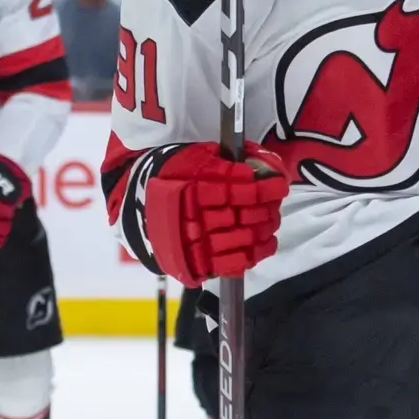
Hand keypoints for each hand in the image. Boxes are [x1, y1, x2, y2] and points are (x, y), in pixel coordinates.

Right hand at [144, 141, 287, 285]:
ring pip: (245, 239)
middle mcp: (198, 215)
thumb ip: (227, 158)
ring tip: (270, 220)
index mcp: (197, 186)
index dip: (266, 188)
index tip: (280, 184)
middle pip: (247, 215)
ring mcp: (199, 242)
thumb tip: (262, 162)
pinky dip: (256, 253)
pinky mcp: (200, 263)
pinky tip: (265, 242)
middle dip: (267, 209)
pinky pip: (235, 262)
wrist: (138, 206)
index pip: (241, 189)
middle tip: (274, 203)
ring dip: (265, 229)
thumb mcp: (196, 156)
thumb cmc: (173, 175)